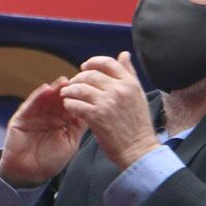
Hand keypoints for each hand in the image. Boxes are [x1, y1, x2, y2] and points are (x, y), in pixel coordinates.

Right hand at [0, 77, 86, 187]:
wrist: (30, 174)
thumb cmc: (50, 161)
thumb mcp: (71, 142)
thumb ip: (79, 126)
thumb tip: (91, 109)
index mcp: (61, 121)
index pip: (70, 105)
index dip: (78, 97)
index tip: (89, 89)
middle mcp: (48, 116)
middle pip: (59, 99)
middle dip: (68, 90)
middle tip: (77, 81)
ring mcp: (34, 116)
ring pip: (45, 99)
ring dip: (54, 90)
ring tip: (63, 83)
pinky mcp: (21, 118)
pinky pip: (29, 105)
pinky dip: (37, 97)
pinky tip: (46, 90)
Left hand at [60, 52, 160, 169]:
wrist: (139, 150)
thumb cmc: (138, 125)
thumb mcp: (138, 95)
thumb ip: (129, 74)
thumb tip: (123, 54)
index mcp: (130, 83)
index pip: (107, 63)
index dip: (92, 63)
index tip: (84, 68)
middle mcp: (119, 90)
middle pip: (90, 74)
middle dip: (77, 78)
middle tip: (72, 85)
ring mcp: (108, 103)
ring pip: (80, 87)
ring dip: (70, 90)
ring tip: (66, 95)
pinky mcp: (97, 116)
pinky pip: (76, 104)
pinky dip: (69, 104)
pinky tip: (69, 107)